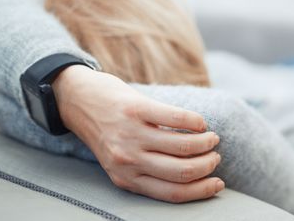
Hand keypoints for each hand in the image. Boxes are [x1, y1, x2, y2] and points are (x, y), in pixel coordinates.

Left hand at [53, 65, 224, 202]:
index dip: (201, 190)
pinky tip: (201, 122)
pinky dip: (196, 122)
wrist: (76, 100)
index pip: (172, 193)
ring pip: (183, 146)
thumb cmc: (104, 131)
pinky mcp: (136, 109)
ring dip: (205, 142)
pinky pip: (177, 118)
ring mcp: (132, 134)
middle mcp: (128, 160)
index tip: (218, 183)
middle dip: (207, 165)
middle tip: (215, 156)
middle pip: (182, 171)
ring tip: (211, 138)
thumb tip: (189, 174)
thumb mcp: (118, 160)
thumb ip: (145, 169)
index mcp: (126, 179)